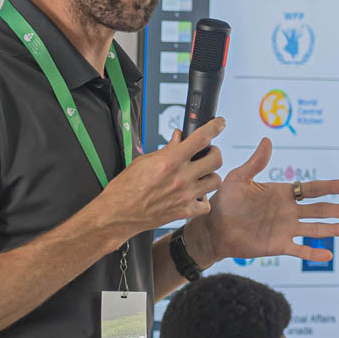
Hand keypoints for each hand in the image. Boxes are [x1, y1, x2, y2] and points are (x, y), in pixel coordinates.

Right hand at [98, 118, 225, 236]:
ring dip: (210, 175)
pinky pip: (206, 204)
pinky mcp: (184, 212)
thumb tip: (179, 138)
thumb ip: (166, 149)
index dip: (215, 127)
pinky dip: (203, 199)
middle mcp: (181, 178)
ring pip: (216, 181)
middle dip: (214, 153)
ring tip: (200, 175)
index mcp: (170, 161)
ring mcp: (185, 196)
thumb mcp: (144, 161)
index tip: (220, 123)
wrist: (118, 213)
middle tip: (208, 153)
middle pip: (216, 159)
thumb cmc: (126, 187)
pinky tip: (194, 195)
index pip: (201, 138)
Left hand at [199, 137, 338, 262]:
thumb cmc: (225, 201)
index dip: (329, 187)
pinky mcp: (278, 246)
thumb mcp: (239, 178)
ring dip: (334, 229)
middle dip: (338, 210)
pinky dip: (313, 253)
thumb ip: (255, 163)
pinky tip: (329, 254)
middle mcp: (288, 211)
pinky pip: (300, 250)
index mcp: (282, 193)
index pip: (311, 189)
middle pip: (319, 210)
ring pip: (315, 229)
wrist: (214, 227)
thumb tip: (267, 141)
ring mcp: (285, 229)